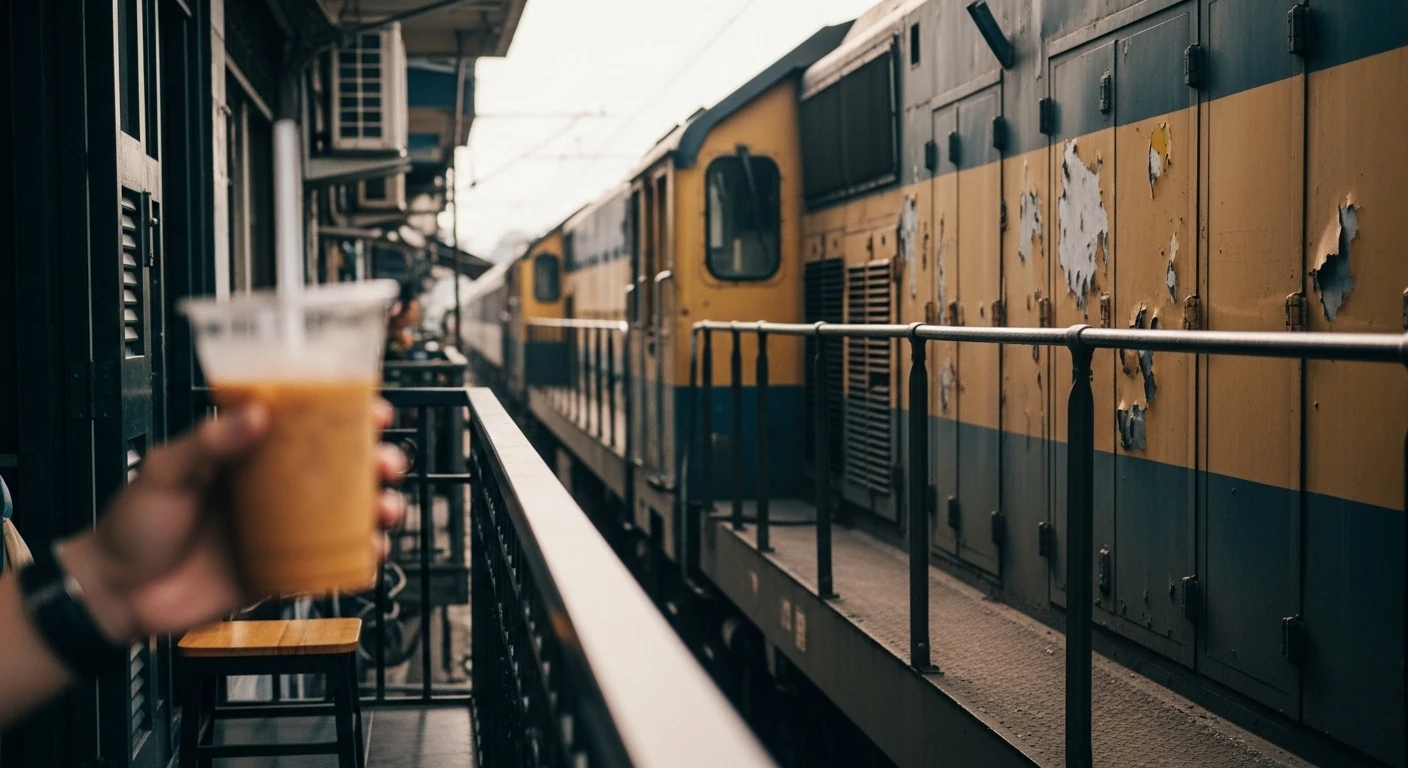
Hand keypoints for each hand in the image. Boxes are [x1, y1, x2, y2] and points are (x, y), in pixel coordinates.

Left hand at [57, 401, 406, 642]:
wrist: (117, 596)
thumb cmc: (132, 527)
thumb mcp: (165, 471)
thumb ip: (208, 442)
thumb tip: (254, 414)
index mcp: (249, 455)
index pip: (307, 425)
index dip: (347, 414)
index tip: (373, 409)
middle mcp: (274, 489)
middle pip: (343, 468)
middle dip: (379, 461)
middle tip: (387, 464)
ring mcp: (284, 530)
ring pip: (349, 513)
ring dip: (381, 507)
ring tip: (388, 510)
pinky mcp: (285, 570)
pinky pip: (334, 562)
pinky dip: (363, 556)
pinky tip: (374, 550)